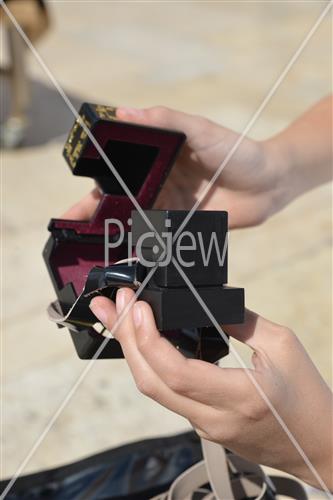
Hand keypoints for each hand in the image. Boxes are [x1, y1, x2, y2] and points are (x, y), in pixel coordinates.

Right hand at [62, 106, 286, 227]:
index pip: (117, 171)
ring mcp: (170, 207)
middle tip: (74, 232)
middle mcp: (158, 183)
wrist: (269, 183)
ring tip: (93, 249)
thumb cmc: (237, 150)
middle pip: (120, 201)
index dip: (94, 185)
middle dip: (95, 216)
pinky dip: (143, 247)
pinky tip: (127, 257)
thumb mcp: (200, 129)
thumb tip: (123, 112)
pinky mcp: (185, 226)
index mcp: (157, 158)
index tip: (74, 200)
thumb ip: (164, 121)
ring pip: (136, 222)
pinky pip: (159, 238)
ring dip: (115, 235)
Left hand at [90, 288, 332, 490]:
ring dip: (131, 350)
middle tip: (111, 305)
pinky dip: (148, 364)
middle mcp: (215, 419)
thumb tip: (206, 300)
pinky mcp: (203, 427)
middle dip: (125, 339)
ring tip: (115, 318)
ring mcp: (205, 427)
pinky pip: (166, 394)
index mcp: (240, 397)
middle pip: (151, 383)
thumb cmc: (306, 394)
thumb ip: (241, 321)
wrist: (317, 445)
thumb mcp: (282, 346)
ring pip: (153, 390)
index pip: (177, 374)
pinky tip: (140, 341)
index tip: (137, 307)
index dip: (149, 340)